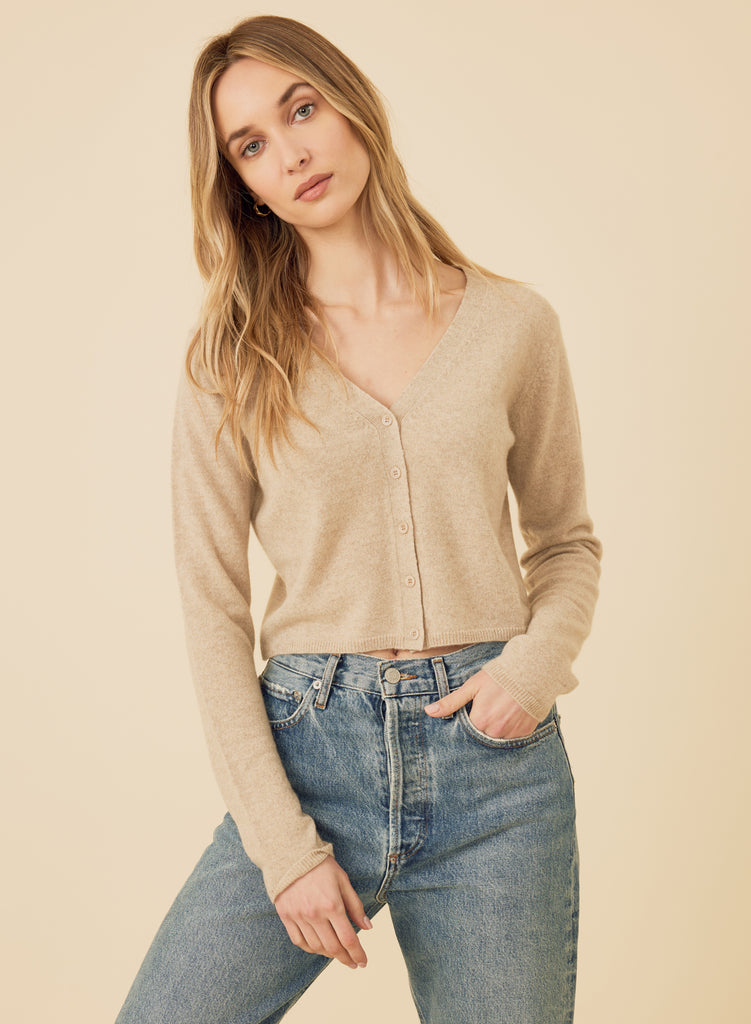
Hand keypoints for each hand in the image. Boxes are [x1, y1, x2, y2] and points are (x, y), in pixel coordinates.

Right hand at [273, 855, 372, 968]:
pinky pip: (299, 941)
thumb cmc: (321, 865)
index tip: (363, 961)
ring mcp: (298, 916)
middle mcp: (315, 914)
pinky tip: (318, 947)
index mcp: (332, 905)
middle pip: (333, 947)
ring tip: (337, 953)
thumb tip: (367, 927)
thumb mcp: (343, 880)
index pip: (348, 939)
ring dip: (329, 954)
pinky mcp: (286, 916)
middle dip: (345, 958)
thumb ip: (355, 905)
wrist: (291, 854)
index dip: (358, 954)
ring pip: (316, 947)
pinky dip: (310, 948)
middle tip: (352, 962)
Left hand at [424, 669, 538, 738]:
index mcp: (480, 720)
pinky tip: (510, 715)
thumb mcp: (472, 686)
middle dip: (480, 726)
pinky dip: (509, 729)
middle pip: (481, 736)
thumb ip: (451, 702)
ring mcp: (512, 733)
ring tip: (498, 712)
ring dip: (494, 729)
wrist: (532, 672)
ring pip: (496, 739)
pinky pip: (512, 738)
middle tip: (486, 710)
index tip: (471, 712)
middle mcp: (496, 731)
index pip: (466, 732)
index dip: (467, 721)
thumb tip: (429, 712)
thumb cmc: (499, 677)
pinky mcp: (525, 732)